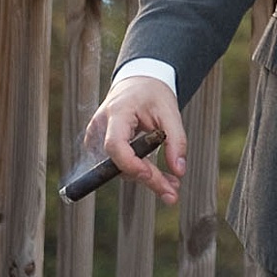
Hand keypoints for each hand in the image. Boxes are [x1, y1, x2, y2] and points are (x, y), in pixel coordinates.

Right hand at [84, 74, 187, 203]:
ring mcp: (97, 137)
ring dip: (146, 178)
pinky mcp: (100, 146)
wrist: (138, 83)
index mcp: (117, 112)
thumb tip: (180, 171)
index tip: (151, 176)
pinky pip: (119, 163)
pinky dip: (139, 171)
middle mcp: (101, 126)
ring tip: (172, 186)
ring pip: (119, 166)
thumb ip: (176, 140)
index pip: (115, 144)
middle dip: (147, 178)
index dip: (130, 164)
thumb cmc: (153, 94)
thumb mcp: (170, 111)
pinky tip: (159, 179)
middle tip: (172, 194)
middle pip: (119, 161)